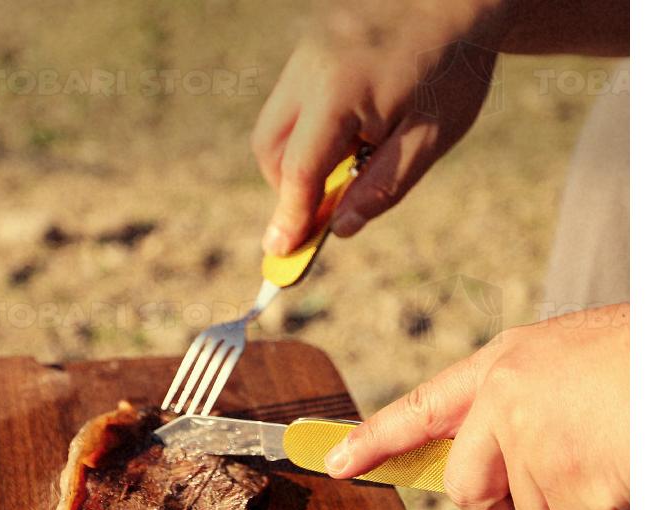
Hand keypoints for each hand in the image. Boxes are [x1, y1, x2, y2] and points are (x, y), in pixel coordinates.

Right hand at [252, 0, 511, 254]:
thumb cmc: (453, 68)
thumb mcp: (431, 136)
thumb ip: (383, 185)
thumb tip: (340, 228)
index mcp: (339, 91)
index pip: (299, 169)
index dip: (288, 215)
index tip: (279, 250)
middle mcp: (310, 67)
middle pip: (270, 147)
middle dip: (287, 186)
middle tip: (323, 203)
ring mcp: (305, 51)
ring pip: (276, 124)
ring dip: (297, 157)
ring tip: (348, 156)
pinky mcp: (309, 45)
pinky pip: (292, 102)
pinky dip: (308, 129)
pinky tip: (351, 125)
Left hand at [325, 305, 629, 509]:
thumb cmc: (640, 361)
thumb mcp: (570, 367)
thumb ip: (519, 409)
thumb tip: (486, 470)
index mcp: (507, 364)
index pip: (421, 408)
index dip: (375, 438)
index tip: (336, 462)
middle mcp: (506, 399)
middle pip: (469, 489)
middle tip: (553, 494)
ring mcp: (532, 438)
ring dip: (578, 505)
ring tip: (618, 455)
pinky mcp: (566, 476)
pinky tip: (632, 471)